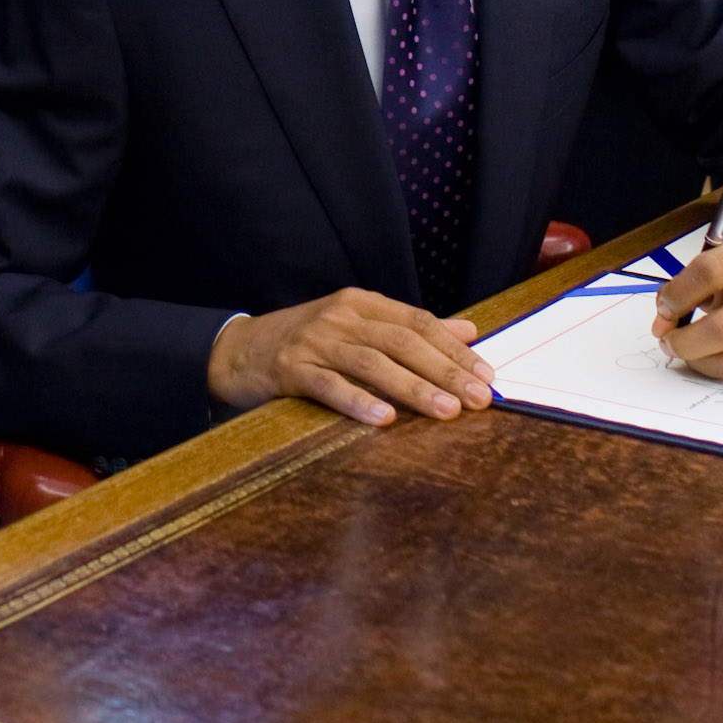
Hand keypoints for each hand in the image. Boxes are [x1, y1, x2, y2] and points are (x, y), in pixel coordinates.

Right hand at [206, 288, 491, 426]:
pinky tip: (384, 419)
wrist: (235, 351)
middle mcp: (341, 317)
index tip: (487, 376)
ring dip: (413, 388)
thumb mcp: (357, 326)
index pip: (419, 322)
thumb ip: (409, 329)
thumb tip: (467, 332)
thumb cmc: (305, 342)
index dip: (455, 349)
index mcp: (361, 303)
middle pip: (402, 341)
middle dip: (445, 371)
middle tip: (478, 399)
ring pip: (372, 363)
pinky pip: (328, 385)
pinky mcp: (289, 369)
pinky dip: (357, 401)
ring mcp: (314, 342)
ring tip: (446, 412)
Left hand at [653, 211, 722, 380]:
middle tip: (667, 339)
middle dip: (682, 342)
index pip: (707, 274)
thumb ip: (694, 282)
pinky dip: (719, 364)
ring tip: (685, 349)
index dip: (676, 295)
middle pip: (719, 330)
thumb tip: (662, 320)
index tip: (663, 307)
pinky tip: (711, 353)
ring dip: (696, 361)